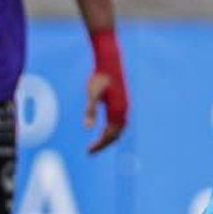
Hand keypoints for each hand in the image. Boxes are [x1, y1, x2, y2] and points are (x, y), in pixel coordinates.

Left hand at [85, 30, 128, 153]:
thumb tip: (87, 127)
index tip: (88, 151)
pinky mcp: (123, 102)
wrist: (110, 62)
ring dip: (108, 138)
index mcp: (117, 111)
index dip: (99, 145)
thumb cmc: (99, 77)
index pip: (109, 135)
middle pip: (115, 135)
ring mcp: (125, 107)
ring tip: (97, 143)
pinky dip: (111, 130)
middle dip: (103, 144)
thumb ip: (90, 110)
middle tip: (90, 151)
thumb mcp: (91, 94)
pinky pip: (119, 122)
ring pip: (118, 129)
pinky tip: (104, 129)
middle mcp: (124, 111)